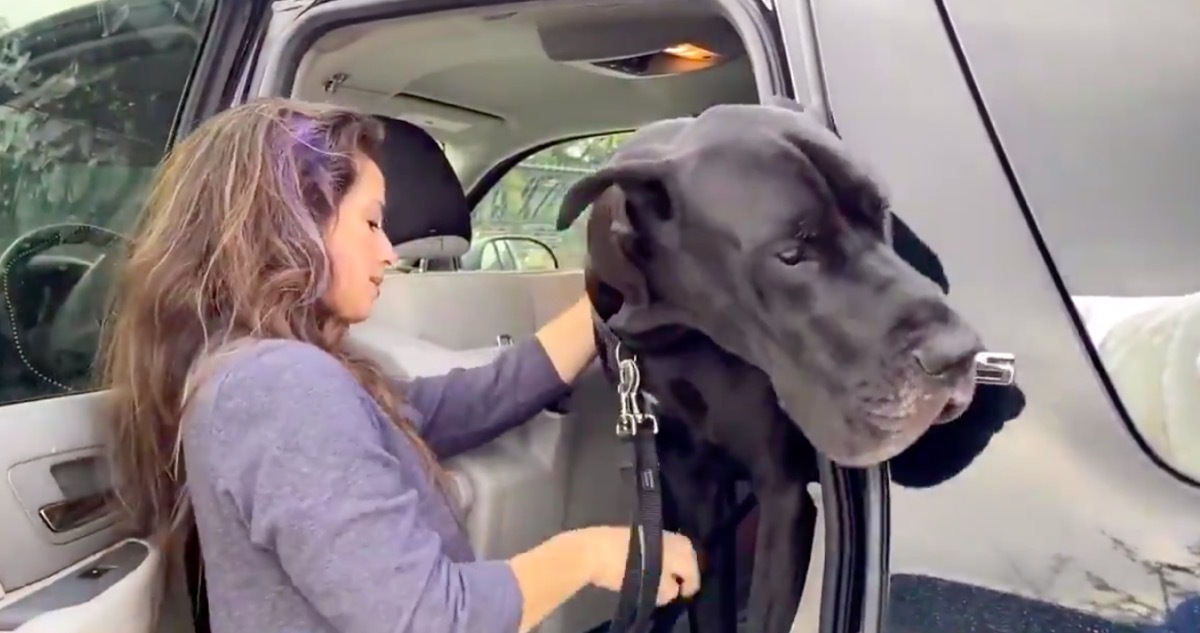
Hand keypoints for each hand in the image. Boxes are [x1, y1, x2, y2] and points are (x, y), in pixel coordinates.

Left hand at [576, 526, 700, 604]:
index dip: (688, 588)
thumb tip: (673, 589)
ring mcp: (658, 531)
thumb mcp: (652, 589)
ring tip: (660, 579)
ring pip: (674, 551)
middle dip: (682, 572)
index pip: (694, 573)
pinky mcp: (643, 531)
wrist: (592, 550)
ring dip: (671, 564)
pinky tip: (649, 567)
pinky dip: (660, 557)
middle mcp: (674, 537)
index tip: (680, 597)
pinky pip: (661, 546)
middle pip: (687, 558)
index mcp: (681, 551)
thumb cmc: (624, 570)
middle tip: (673, 587)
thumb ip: (669, 591)